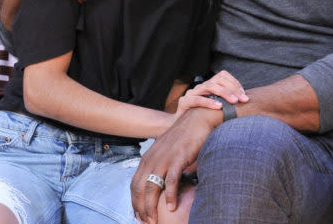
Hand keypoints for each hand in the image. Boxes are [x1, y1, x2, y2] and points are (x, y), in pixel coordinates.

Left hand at [131, 108, 221, 223]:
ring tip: (154, 220)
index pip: (135, 184)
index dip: (135, 201)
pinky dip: (170, 195)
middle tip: (146, 221)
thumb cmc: (184, 136)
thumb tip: (160, 183)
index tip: (139, 214)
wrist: (197, 119)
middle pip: (140, 188)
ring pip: (152, 187)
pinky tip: (171, 206)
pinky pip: (171, 181)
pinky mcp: (178, 158)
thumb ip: (161, 166)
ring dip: (151, 206)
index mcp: (148, 158)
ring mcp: (164, 159)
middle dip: (141, 208)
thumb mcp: (166, 152)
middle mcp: (152, 159)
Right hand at [174, 70, 247, 117]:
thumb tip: (245, 103)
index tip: (244, 94)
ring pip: (209, 86)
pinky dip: (209, 102)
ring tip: (234, 101)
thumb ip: (226, 103)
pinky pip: (197, 99)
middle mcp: (200, 87)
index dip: (234, 83)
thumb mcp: (216, 108)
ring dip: (224, 93)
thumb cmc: (202, 117)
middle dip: (233, 89)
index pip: (222, 76)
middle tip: (243, 99)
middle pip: (218, 80)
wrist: (181, 127)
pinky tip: (219, 107)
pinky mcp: (184, 102)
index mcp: (208, 86)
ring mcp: (191, 93)